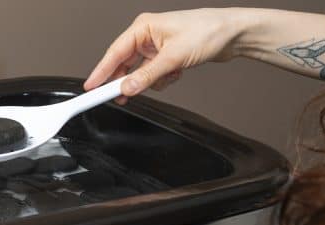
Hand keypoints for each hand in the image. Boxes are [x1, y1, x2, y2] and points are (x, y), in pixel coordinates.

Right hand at [85, 9, 244, 98]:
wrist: (234, 34)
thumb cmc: (208, 31)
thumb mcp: (173, 58)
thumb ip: (146, 76)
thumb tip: (127, 88)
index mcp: (143, 27)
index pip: (114, 53)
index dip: (100, 72)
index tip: (90, 88)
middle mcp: (147, 36)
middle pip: (124, 64)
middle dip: (127, 81)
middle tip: (119, 97)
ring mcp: (156, 47)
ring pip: (139, 73)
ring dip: (150, 81)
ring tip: (165, 78)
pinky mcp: (165, 56)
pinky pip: (152, 75)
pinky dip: (162, 79)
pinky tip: (175, 74)